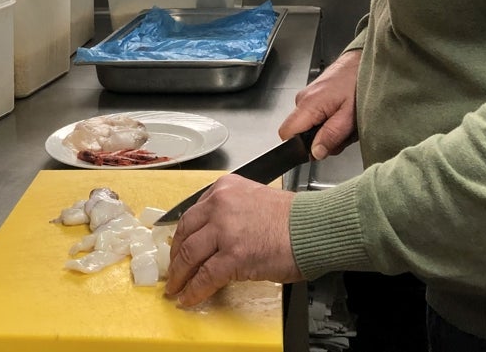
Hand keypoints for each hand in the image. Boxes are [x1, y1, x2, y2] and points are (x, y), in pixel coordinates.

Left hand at [164, 174, 302, 306]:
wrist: (313, 228)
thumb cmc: (293, 218)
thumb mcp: (254, 199)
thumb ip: (232, 211)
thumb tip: (217, 235)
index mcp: (225, 189)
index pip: (193, 212)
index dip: (183, 234)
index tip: (179, 245)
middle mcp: (220, 205)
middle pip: (185, 232)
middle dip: (176, 254)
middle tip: (172, 268)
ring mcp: (224, 230)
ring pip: (189, 254)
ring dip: (179, 275)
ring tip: (175, 286)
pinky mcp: (232, 256)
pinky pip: (204, 276)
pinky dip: (193, 289)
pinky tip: (189, 297)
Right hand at [278, 49, 359, 159]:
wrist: (362, 61)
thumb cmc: (358, 83)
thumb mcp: (350, 116)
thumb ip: (331, 135)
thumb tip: (315, 153)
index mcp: (308, 105)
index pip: (285, 134)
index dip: (299, 147)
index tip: (317, 148)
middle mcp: (302, 99)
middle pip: (300, 133)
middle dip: (320, 140)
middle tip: (342, 134)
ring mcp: (307, 96)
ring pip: (309, 126)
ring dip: (328, 131)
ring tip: (346, 122)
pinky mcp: (314, 96)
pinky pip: (315, 117)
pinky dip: (330, 121)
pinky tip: (343, 114)